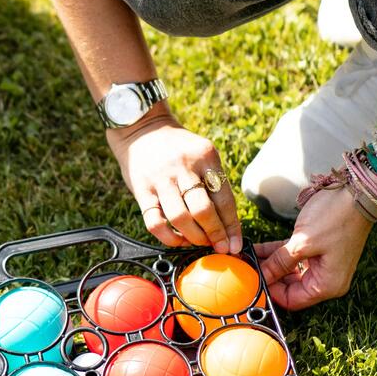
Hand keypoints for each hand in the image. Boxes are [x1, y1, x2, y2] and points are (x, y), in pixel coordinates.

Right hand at [107, 113, 241, 252]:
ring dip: (193, 237)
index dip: (231, 227)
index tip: (234, 244)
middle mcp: (183, 166)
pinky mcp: (142, 189)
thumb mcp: (201, 155)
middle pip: (203, 210)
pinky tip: (177, 239)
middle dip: (215, 235)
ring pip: (180, 218)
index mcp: (205, 156)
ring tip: (199, 242)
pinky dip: (168, 238)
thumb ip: (213, 182)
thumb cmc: (179, 149)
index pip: (224, 199)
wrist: (142, 130)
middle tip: (219, 246)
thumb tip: (228, 225)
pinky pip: (154, 222)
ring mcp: (161, 178)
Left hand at [254, 185, 371, 309]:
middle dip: (267, 277)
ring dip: (268, 264)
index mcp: (327, 285)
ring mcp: (320, 263)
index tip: (250, 281)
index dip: (270, 293)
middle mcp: (325, 278)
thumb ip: (281, 262)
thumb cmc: (335, 219)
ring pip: (287, 270)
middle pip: (288, 286)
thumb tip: (262, 277)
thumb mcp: (303, 243)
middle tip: (244, 269)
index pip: (292, 300)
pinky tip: (254, 249)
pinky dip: (274, 253)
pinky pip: (290, 256)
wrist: (354, 193)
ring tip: (244, 258)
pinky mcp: (314, 249)